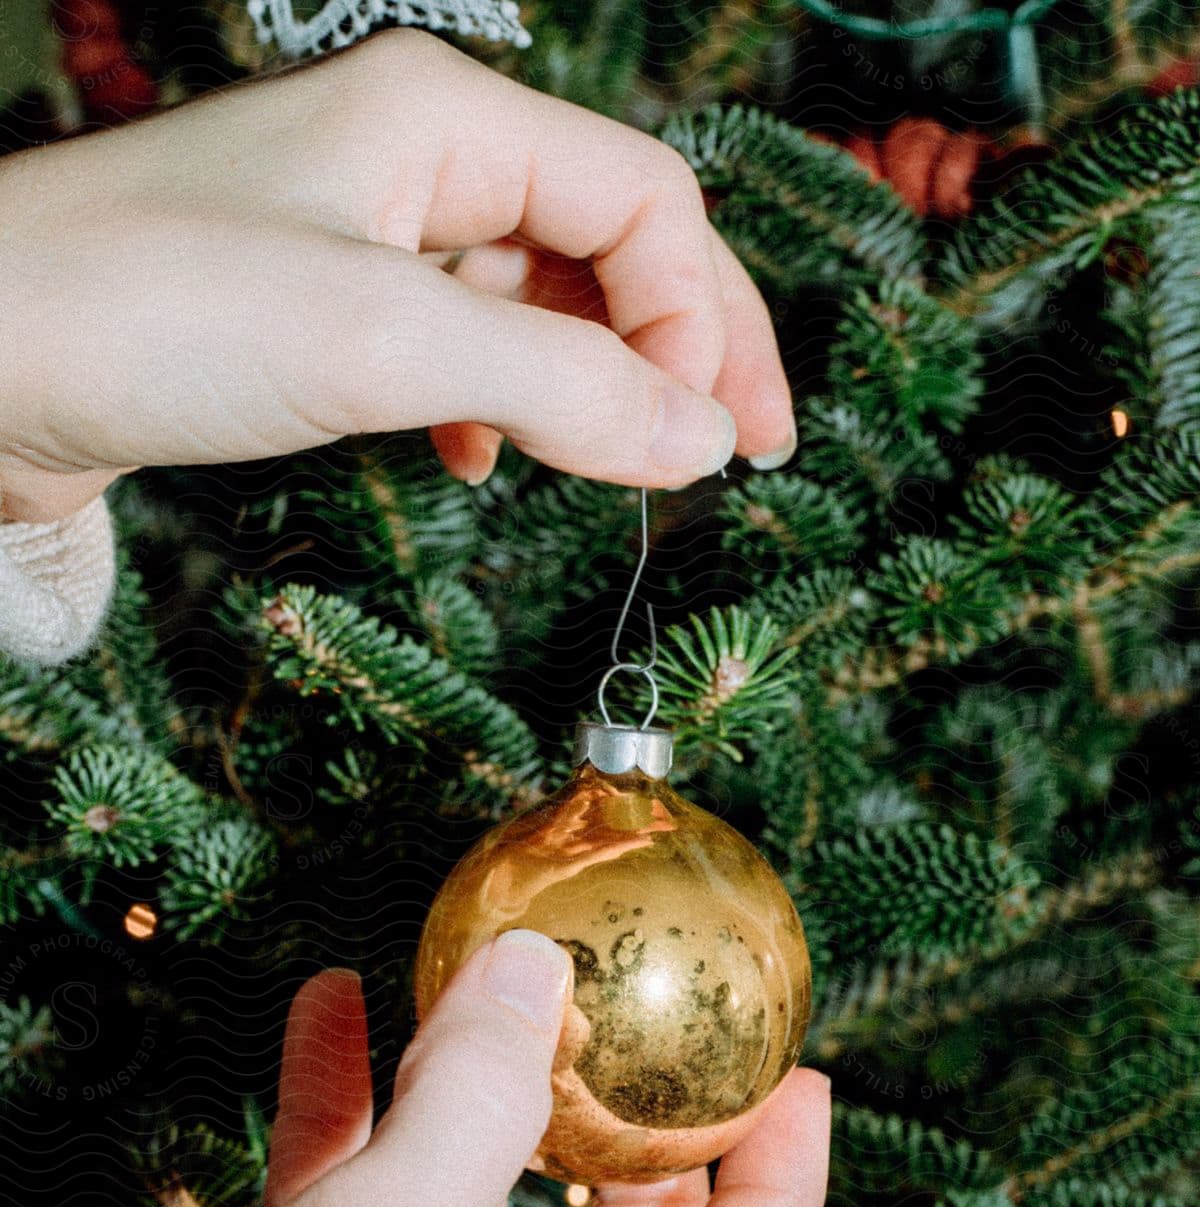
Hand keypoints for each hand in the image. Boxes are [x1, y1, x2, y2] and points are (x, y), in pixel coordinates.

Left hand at [0, 28, 795, 521]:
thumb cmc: (152, 311)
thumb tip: (700, 442)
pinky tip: (483, 459)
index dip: (701, 320)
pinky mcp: (321, 305)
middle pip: (607, 242)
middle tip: (740, 457)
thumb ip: (564, 382)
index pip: (644, 200)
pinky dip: (499, 403)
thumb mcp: (386, 339)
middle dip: (679, 350)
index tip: (719, 442)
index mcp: (446, 115)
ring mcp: (367, 229)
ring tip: (618, 471)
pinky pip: (460, 342)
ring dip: (591, 384)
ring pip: (536, 298)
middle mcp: (417, 155)